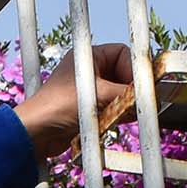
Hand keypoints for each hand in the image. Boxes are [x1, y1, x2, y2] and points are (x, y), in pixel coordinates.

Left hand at [13, 42, 137, 160]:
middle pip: (123, 74)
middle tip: (140, 101)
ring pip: (119, 93)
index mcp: (88, 56)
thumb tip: (152, 94)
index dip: (135, 68)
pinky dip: (118, 114)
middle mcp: (88, 70)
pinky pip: (111, 108)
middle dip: (132, 88)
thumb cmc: (59, 107)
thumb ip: (128, 93)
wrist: (35, 134)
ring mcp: (88, 90)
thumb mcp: (99, 96)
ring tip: (128, 112)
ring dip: (125, 103)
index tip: (144, 85)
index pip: (123, 54)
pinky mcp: (87, 110)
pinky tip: (120, 121)